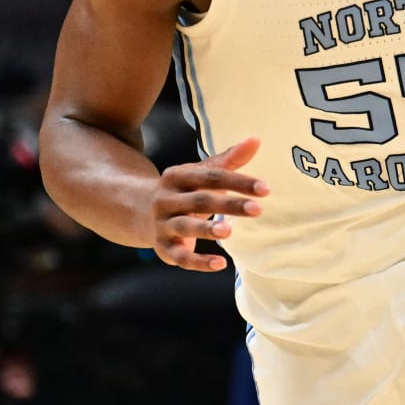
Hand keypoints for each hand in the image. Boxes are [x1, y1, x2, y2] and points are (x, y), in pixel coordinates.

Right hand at [149, 138, 268, 271]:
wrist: (138, 210)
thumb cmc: (182, 190)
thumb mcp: (200, 173)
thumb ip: (229, 160)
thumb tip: (256, 140)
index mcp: (177, 176)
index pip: (210, 176)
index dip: (238, 181)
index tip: (265, 188)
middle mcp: (167, 199)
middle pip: (200, 200)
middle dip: (228, 205)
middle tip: (257, 209)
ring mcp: (163, 224)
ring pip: (185, 227)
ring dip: (206, 230)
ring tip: (229, 231)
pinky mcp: (163, 248)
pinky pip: (181, 256)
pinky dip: (199, 261)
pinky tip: (219, 264)